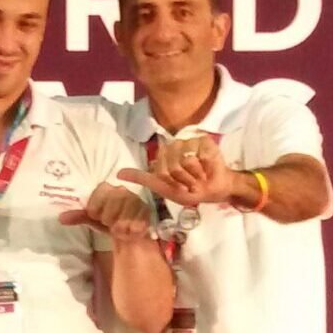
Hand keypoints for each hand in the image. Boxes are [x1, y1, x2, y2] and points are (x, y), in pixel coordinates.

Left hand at [58, 182, 152, 240]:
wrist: (128, 230)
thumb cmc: (109, 221)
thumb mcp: (93, 219)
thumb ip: (78, 216)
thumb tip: (61, 218)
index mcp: (106, 188)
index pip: (96, 200)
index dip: (95, 212)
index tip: (98, 216)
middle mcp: (122, 190)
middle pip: (109, 209)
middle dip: (108, 220)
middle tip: (111, 222)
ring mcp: (135, 200)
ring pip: (121, 218)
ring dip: (119, 227)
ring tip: (121, 228)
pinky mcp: (146, 211)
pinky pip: (135, 224)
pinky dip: (131, 231)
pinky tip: (131, 231)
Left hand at [118, 135, 233, 205]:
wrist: (214, 191)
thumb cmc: (190, 190)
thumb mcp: (163, 187)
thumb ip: (142, 178)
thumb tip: (118, 174)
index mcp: (164, 154)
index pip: (159, 168)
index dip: (169, 181)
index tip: (178, 185)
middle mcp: (176, 144)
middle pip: (171, 165)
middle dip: (182, 181)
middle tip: (190, 182)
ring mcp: (191, 140)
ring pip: (184, 161)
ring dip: (193, 177)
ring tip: (199, 176)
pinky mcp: (205, 141)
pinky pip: (198, 156)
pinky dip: (203, 169)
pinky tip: (207, 169)